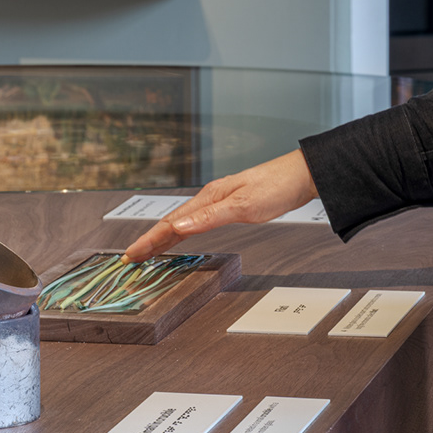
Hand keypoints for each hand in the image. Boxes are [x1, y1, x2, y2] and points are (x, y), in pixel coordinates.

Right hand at [122, 150, 316, 261]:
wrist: (301, 176)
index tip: (132, 253)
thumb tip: (176, 226)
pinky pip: (196, 222)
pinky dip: (182, 232)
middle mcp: (209, 199)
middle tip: (131, 256)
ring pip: (183, 222)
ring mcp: (218, 202)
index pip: (170, 223)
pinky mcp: (229, 207)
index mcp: (208, 198)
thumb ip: (208, 218)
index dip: (150, 240)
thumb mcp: (242, 206)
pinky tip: (179, 235)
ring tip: (148, 249)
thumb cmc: (276, 187)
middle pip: (172, 222)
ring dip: (163, 237)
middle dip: (150, 240)